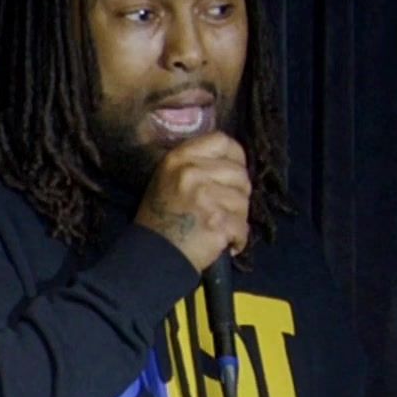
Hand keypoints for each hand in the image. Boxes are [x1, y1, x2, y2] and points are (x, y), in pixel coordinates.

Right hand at [133, 133, 251, 274]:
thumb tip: (231, 163)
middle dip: (238, 194)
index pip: (222, 141)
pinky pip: (243, 227)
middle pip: (239, 173)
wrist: (152, 256)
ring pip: (244, 201)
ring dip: (237, 219)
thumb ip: (195, 165)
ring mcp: (206, 197)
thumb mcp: (167, 179)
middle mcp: (192, 172)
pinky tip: (225, 243)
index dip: (235, 157)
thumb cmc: (159, 219)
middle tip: (224, 210)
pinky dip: (238, 239)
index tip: (233, 173)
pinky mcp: (217, 222)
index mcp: (179, 158)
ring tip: (220, 228)